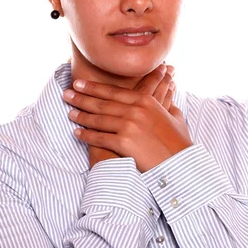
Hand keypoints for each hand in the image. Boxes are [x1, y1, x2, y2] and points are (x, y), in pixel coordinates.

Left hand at [63, 66, 191, 172]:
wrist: (180, 163)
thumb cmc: (179, 143)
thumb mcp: (175, 117)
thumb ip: (168, 104)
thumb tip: (169, 96)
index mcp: (146, 101)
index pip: (114, 92)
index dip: (94, 88)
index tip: (80, 84)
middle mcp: (136, 110)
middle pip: (102, 103)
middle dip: (82, 98)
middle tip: (67, 94)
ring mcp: (129, 126)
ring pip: (98, 119)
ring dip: (81, 116)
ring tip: (70, 113)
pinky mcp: (124, 143)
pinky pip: (99, 138)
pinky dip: (86, 135)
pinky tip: (77, 133)